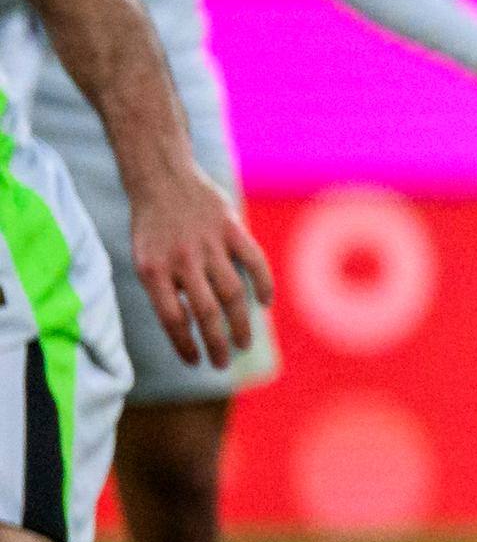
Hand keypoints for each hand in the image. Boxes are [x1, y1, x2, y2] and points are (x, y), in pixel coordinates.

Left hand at [128, 161, 270, 368]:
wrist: (161, 178)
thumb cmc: (153, 227)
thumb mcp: (146, 258)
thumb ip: (167, 289)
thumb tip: (192, 328)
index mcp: (154, 270)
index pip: (173, 318)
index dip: (185, 345)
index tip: (195, 361)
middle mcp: (181, 259)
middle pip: (206, 312)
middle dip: (216, 343)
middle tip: (222, 362)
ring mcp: (209, 243)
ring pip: (232, 293)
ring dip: (240, 323)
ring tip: (243, 344)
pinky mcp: (231, 227)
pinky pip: (254, 261)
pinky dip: (263, 284)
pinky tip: (264, 303)